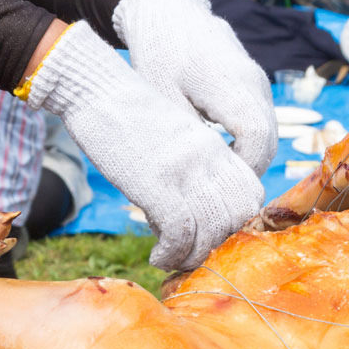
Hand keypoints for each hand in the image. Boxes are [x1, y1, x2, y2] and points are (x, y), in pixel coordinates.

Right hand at [24, 22, 263, 270]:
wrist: (98, 90)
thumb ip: (189, 167)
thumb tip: (188, 209)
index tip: (210, 234)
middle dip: (216, 244)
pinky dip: (172, 254)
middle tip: (190, 252)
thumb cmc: (126, 116)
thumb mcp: (172, 137)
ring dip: (192, 256)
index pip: (251, 194)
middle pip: (238, 217)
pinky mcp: (159, 184)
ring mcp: (186, 172)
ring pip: (213, 233)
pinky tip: (157, 256)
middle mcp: (209, 159)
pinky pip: (181, 235)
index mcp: (214, 147)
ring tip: (171, 259)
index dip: (236, 222)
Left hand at [111, 0, 277, 175]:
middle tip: (217, 191)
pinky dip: (249, 142)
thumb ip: (182, 136)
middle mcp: (253, 82)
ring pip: (269, 132)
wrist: (168, 12)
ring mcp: (258, 82)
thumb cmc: (158, 53)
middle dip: (248, 171)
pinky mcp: (255, 84)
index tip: (219, 187)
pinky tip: (222, 154)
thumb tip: (189, 181)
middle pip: (268, 140)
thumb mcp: (162, 98)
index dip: (244, 169)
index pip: (256, 138)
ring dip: (250, 157)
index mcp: (231, 83)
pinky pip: (262, 121)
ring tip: (218, 177)